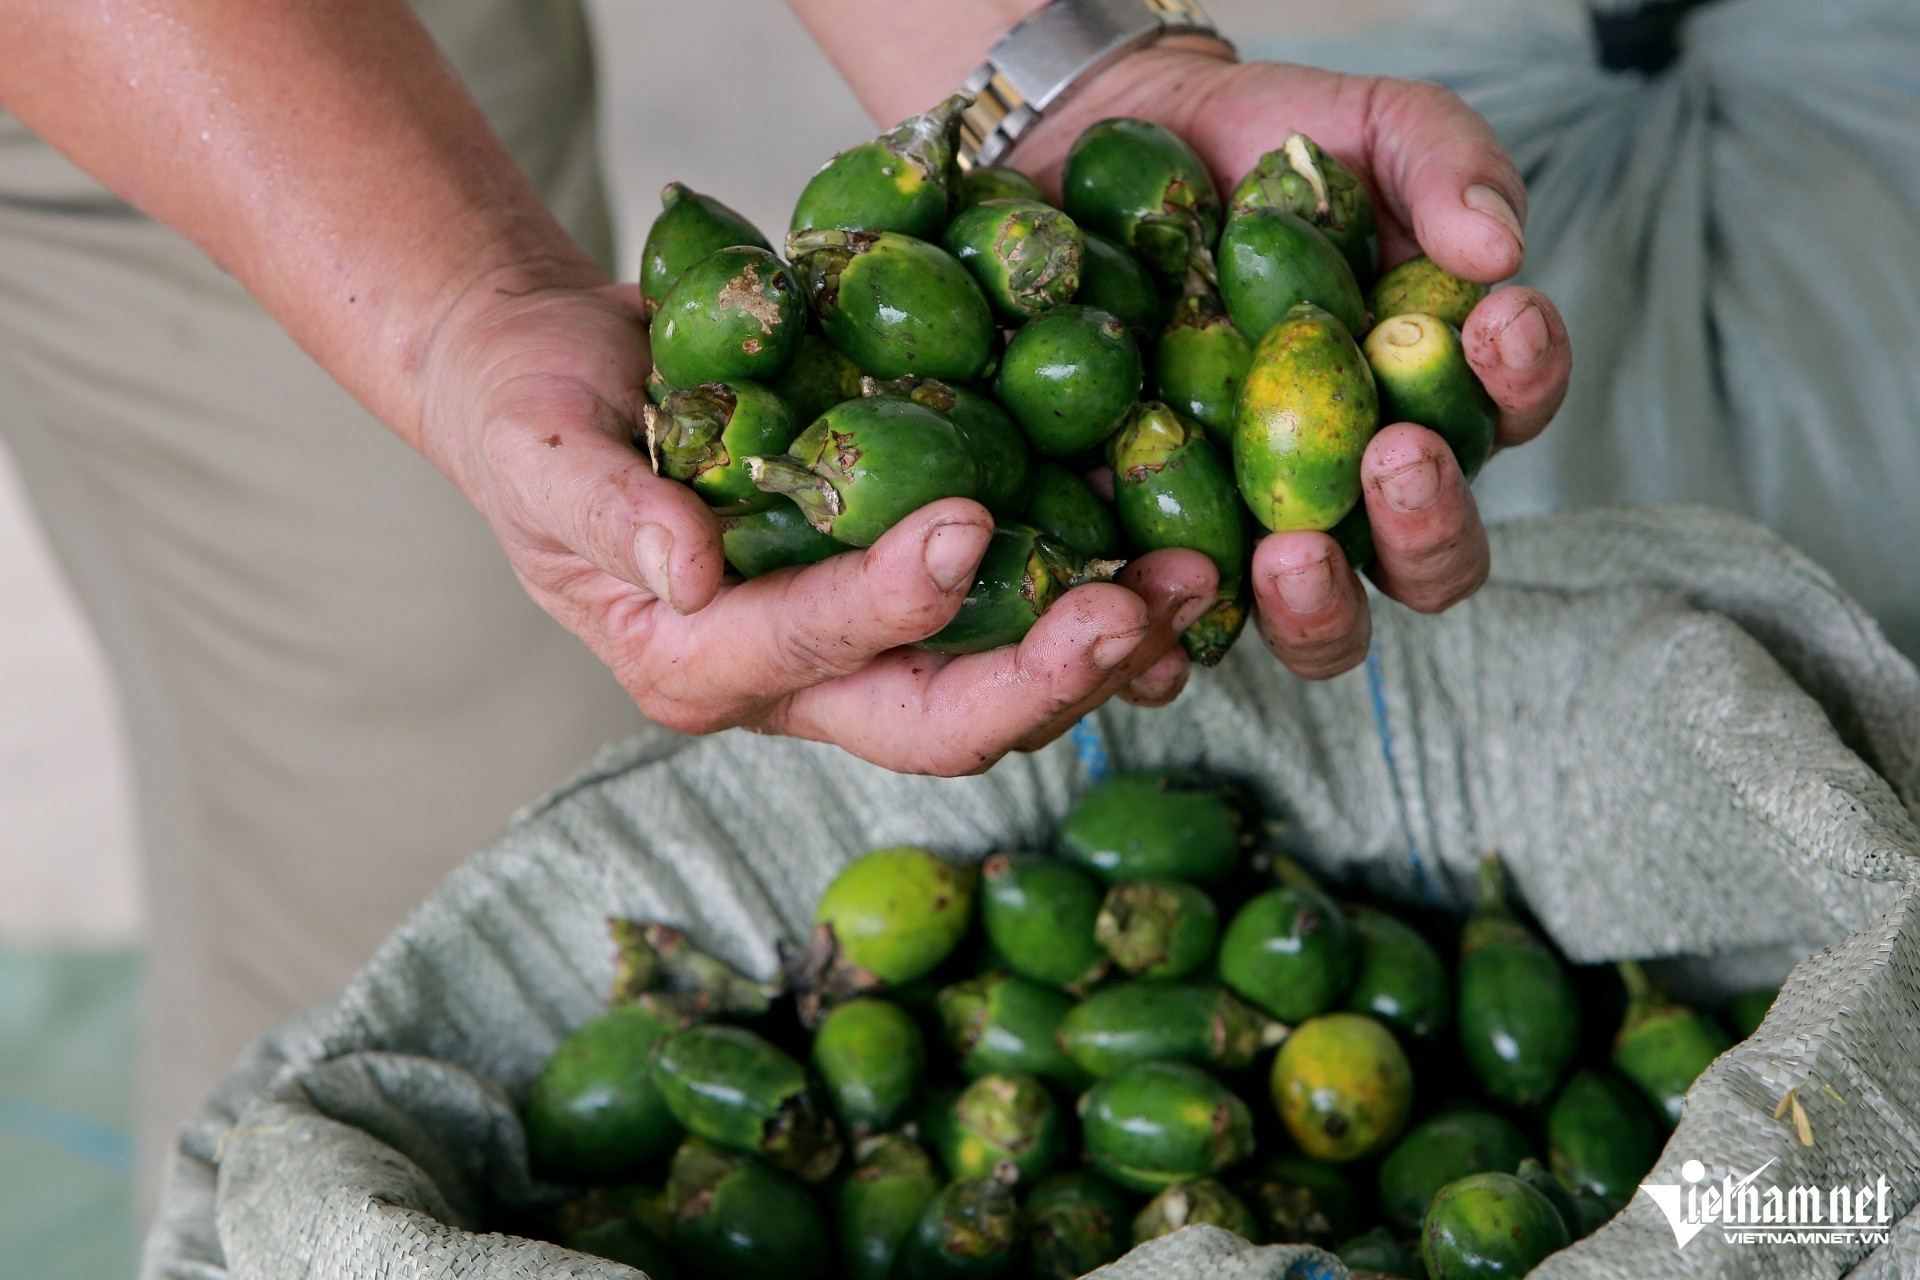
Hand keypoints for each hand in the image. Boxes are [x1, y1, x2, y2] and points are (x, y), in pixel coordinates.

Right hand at [417, 275, 1216, 774]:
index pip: (801, 648)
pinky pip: (1008, 617)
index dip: (885, 601)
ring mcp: (857, 649)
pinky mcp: (906, 596)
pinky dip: (1086, 590)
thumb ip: (603, 512)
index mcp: (692, 660)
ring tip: (1191, 580)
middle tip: (1134, 611)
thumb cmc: (531, 410)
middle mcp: (789, 683)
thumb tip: (687, 570)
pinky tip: (1163, 537)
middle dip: (1039, 678)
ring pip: (993, 686)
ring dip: (1095, 648)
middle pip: (932, 721)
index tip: (965, 522)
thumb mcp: (537, 447)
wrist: (568, 381)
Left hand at [1012, 47, 1572, 680]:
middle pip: (1429, 559)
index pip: (1506, 415)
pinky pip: (1168, 630)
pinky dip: (1167, 642)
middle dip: (1427, 521)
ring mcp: (1256, 536)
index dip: (1522, 381)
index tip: (1498, 323)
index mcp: (1430, 397)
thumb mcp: (1363, 124)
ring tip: (1293, 552)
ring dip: (1321, 606)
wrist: (1101, 155)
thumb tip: (1496, 249)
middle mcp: (1355, 490)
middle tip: (1394, 456)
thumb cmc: (1255, 152)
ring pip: (1319, 624)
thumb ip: (1443, 163)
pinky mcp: (1153, 555)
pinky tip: (1147, 609)